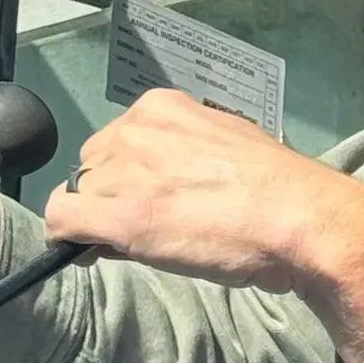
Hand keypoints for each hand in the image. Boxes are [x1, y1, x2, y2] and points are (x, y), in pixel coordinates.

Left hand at [45, 90, 363, 362]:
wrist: (302, 219)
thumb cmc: (278, 190)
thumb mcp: (226, 147)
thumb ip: (184, 154)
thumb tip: (161, 185)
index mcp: (163, 107)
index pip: (117, 142)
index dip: (126, 178)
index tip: (150, 202)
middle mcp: (136, 128)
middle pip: (92, 168)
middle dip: (110, 198)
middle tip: (149, 229)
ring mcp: (125, 170)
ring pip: (77, 196)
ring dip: (99, 223)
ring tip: (142, 245)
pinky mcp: (119, 215)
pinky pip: (61, 222)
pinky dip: (67, 241)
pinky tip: (90, 256)